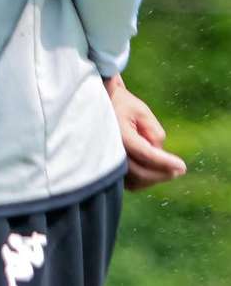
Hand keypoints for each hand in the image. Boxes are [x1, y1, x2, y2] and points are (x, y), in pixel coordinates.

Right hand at [104, 75, 186, 190]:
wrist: (103, 103)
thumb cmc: (124, 104)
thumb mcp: (142, 111)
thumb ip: (154, 132)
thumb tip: (159, 153)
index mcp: (119, 135)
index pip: (146, 154)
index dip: (166, 162)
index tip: (183, 166)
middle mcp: (111, 150)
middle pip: (141, 172)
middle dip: (163, 173)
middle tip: (179, 170)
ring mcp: (109, 160)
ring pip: (135, 181)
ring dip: (154, 178)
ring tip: (169, 169)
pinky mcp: (110, 166)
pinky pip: (129, 181)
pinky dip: (144, 180)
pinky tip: (155, 171)